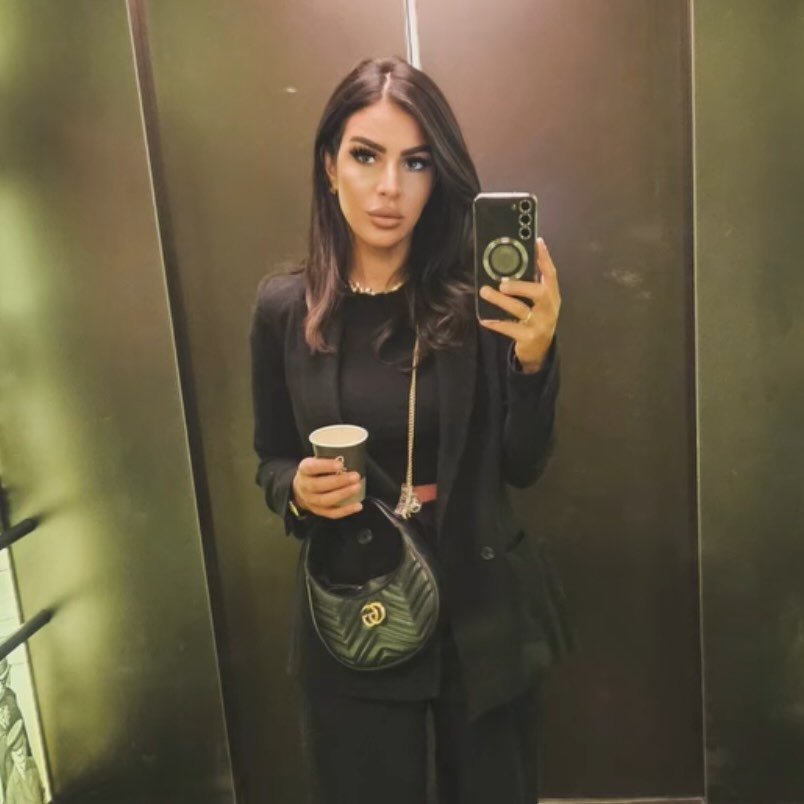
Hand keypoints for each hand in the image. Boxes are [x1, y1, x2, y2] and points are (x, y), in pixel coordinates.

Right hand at [291, 457, 363, 518]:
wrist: (301, 489)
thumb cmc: (315, 472)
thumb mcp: (316, 461)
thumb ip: (329, 458)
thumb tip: (352, 453)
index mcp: (304, 470)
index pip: (311, 468)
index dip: (325, 466)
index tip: (340, 464)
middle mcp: (305, 486)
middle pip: (319, 485)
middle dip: (339, 481)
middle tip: (355, 476)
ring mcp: (311, 501)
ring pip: (326, 500)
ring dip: (343, 494)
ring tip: (357, 487)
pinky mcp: (318, 511)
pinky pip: (332, 513)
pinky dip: (346, 510)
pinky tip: (358, 505)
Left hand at [478, 237, 560, 372]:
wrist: (539, 351)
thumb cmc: (536, 320)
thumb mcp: (539, 303)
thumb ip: (531, 286)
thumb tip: (512, 266)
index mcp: (552, 296)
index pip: (551, 274)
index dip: (545, 258)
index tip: (537, 242)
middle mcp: (549, 309)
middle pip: (540, 293)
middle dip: (521, 285)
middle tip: (503, 283)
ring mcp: (540, 324)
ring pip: (521, 310)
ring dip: (501, 301)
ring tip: (485, 292)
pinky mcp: (529, 337)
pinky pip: (510, 328)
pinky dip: (496, 323)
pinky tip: (484, 319)